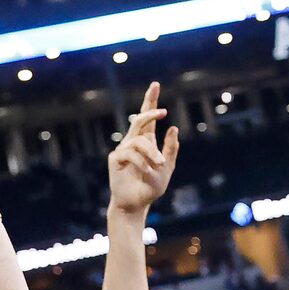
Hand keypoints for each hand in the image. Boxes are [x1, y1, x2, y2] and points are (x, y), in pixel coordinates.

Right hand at [107, 84, 179, 218]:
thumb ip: (171, 149)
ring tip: (159, 165)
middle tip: (162, 111)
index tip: (155, 85)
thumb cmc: (150, 187)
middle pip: (139, 120)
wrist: (136, 204)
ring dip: (152, 152)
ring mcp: (123, 149)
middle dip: (150, 112)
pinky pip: (131, 154)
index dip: (150, 101)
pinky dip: (142, 163)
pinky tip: (147, 172)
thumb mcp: (167, 168)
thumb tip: (173, 127)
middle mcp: (133, 142)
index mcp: (146, 142)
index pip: (148, 118)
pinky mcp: (115, 159)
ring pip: (139, 140)